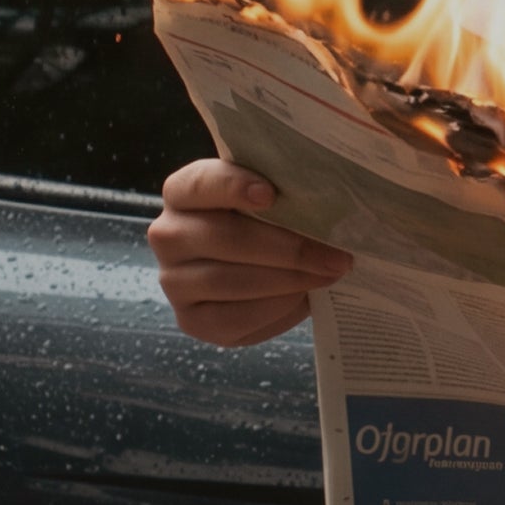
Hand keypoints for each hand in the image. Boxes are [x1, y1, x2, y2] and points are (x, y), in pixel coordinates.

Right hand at [147, 158, 351, 347]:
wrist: (262, 264)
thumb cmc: (268, 219)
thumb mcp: (273, 192)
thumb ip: (285, 185)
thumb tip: (328, 190)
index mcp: (183, 191)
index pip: (202, 183)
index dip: (234, 187)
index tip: (271, 195)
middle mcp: (168, 234)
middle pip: (224, 239)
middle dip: (288, 248)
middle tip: (336, 254)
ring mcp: (173, 281)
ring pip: (230, 281)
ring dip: (289, 280)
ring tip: (328, 274)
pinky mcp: (190, 321)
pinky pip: (234, 318)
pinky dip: (276, 309)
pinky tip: (303, 298)